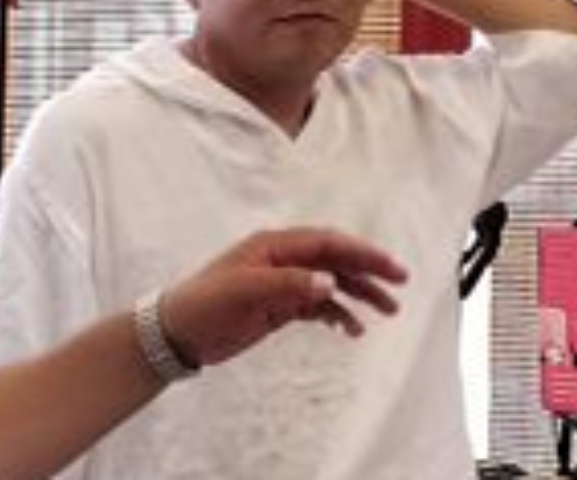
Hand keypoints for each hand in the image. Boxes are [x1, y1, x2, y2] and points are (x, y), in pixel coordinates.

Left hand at [158, 228, 407, 366]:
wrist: (175, 333)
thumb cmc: (205, 303)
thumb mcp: (244, 291)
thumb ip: (288, 285)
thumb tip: (329, 282)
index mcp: (275, 246)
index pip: (328, 243)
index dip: (361, 251)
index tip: (390, 266)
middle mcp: (283, 260)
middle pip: (335, 260)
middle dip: (369, 271)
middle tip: (400, 286)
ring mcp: (283, 284)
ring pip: (331, 284)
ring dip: (359, 295)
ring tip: (387, 312)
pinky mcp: (279, 308)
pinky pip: (318, 307)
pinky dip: (338, 316)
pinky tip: (353, 330)